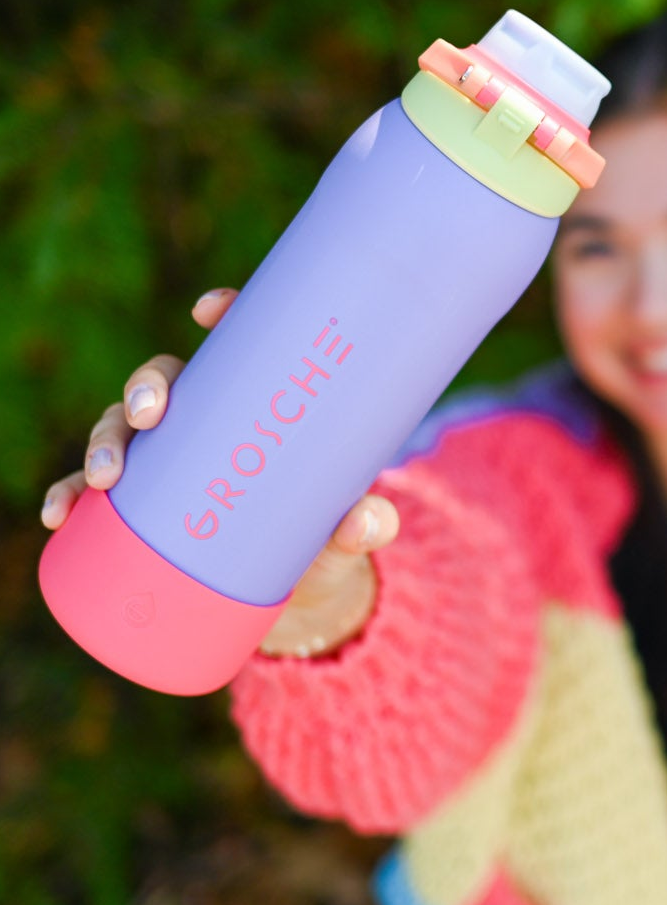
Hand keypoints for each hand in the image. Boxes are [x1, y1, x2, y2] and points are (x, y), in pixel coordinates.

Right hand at [39, 288, 400, 658]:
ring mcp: (171, 464)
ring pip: (121, 428)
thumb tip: (369, 523)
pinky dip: (69, 496)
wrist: (300, 595)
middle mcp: (208, 423)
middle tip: (149, 414)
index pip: (241, 343)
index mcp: (259, 404)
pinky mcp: (144, 509)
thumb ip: (365, 524)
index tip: (209, 309)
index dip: (225, 313)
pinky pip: (92, 491)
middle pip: (166, 380)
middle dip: (146, 386)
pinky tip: (59, 512)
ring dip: (102, 441)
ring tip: (105, 477)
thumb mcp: (348, 531)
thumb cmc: (326, 540)